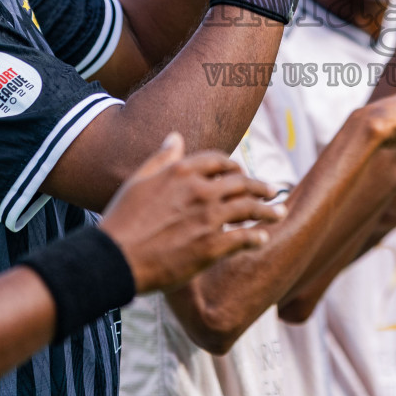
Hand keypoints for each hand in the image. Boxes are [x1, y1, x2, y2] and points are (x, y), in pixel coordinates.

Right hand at [100, 133, 284, 294]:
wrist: (115, 258)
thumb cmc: (122, 219)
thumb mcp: (139, 180)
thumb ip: (161, 158)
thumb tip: (176, 137)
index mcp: (183, 171)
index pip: (220, 161)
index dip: (234, 167)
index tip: (242, 173)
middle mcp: (200, 190)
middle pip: (242, 183)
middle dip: (260, 187)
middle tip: (272, 191)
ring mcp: (208, 218)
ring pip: (249, 208)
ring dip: (268, 210)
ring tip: (280, 212)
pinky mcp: (211, 246)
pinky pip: (244, 238)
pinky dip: (256, 237)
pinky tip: (263, 238)